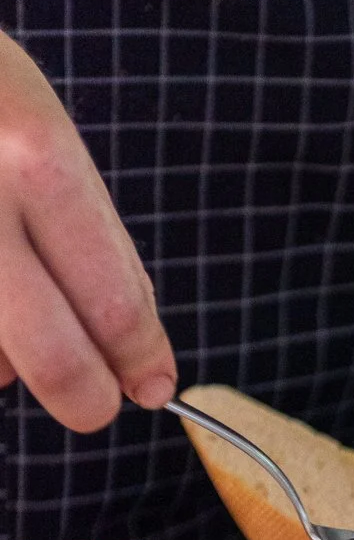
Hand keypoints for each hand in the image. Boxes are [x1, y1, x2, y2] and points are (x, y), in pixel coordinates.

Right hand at [0, 32, 173, 432]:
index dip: (140, 362)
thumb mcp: (43, 135)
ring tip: (8, 291)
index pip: (114, 302)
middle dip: (86, 397)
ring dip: (5, 358)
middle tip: (95, 404)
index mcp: (37, 156)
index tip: (154, 386)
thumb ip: (93, 240)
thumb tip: (135, 356)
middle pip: (55, 358)